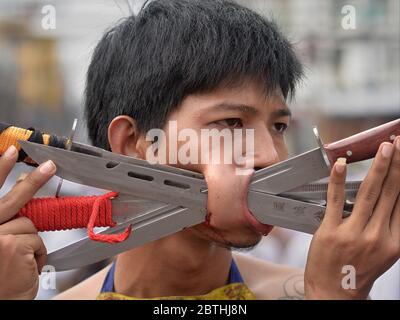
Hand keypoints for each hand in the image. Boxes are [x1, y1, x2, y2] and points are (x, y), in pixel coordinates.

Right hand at [0, 146, 55, 299]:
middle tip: (50, 166)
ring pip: (30, 224)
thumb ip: (3, 223)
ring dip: (31, 242)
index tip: (8, 150)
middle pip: (12, 198)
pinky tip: (25, 267)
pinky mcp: (13, 245)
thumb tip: (23, 205)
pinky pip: (38, 240)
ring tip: (18, 261)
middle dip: (33, 181)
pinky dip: (38, 254)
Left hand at [305, 137, 399, 298]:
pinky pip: (336, 200)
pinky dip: (339, 180)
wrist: (334, 293)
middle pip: (391, 193)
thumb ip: (390, 226)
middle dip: (397, 165)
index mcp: (394, 242)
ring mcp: (353, 233)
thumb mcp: (384, 252)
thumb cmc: (358, 270)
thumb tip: (395, 199)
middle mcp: (377, 236)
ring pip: (369, 193)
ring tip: (385, 148)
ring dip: (378, 167)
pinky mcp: (330, 231)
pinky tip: (343, 164)